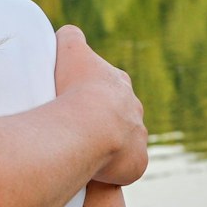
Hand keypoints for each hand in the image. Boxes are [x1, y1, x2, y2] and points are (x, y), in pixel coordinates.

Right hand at [53, 25, 147, 186]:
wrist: (90, 128)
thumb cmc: (76, 89)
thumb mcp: (69, 50)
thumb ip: (70, 37)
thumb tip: (68, 34)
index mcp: (118, 83)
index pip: (106, 83)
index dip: (89, 90)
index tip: (72, 98)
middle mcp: (134, 108)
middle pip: (118, 112)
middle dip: (100, 119)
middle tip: (74, 126)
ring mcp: (138, 137)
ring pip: (123, 140)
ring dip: (106, 145)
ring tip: (81, 151)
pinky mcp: (137, 162)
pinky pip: (125, 166)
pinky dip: (111, 169)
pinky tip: (92, 172)